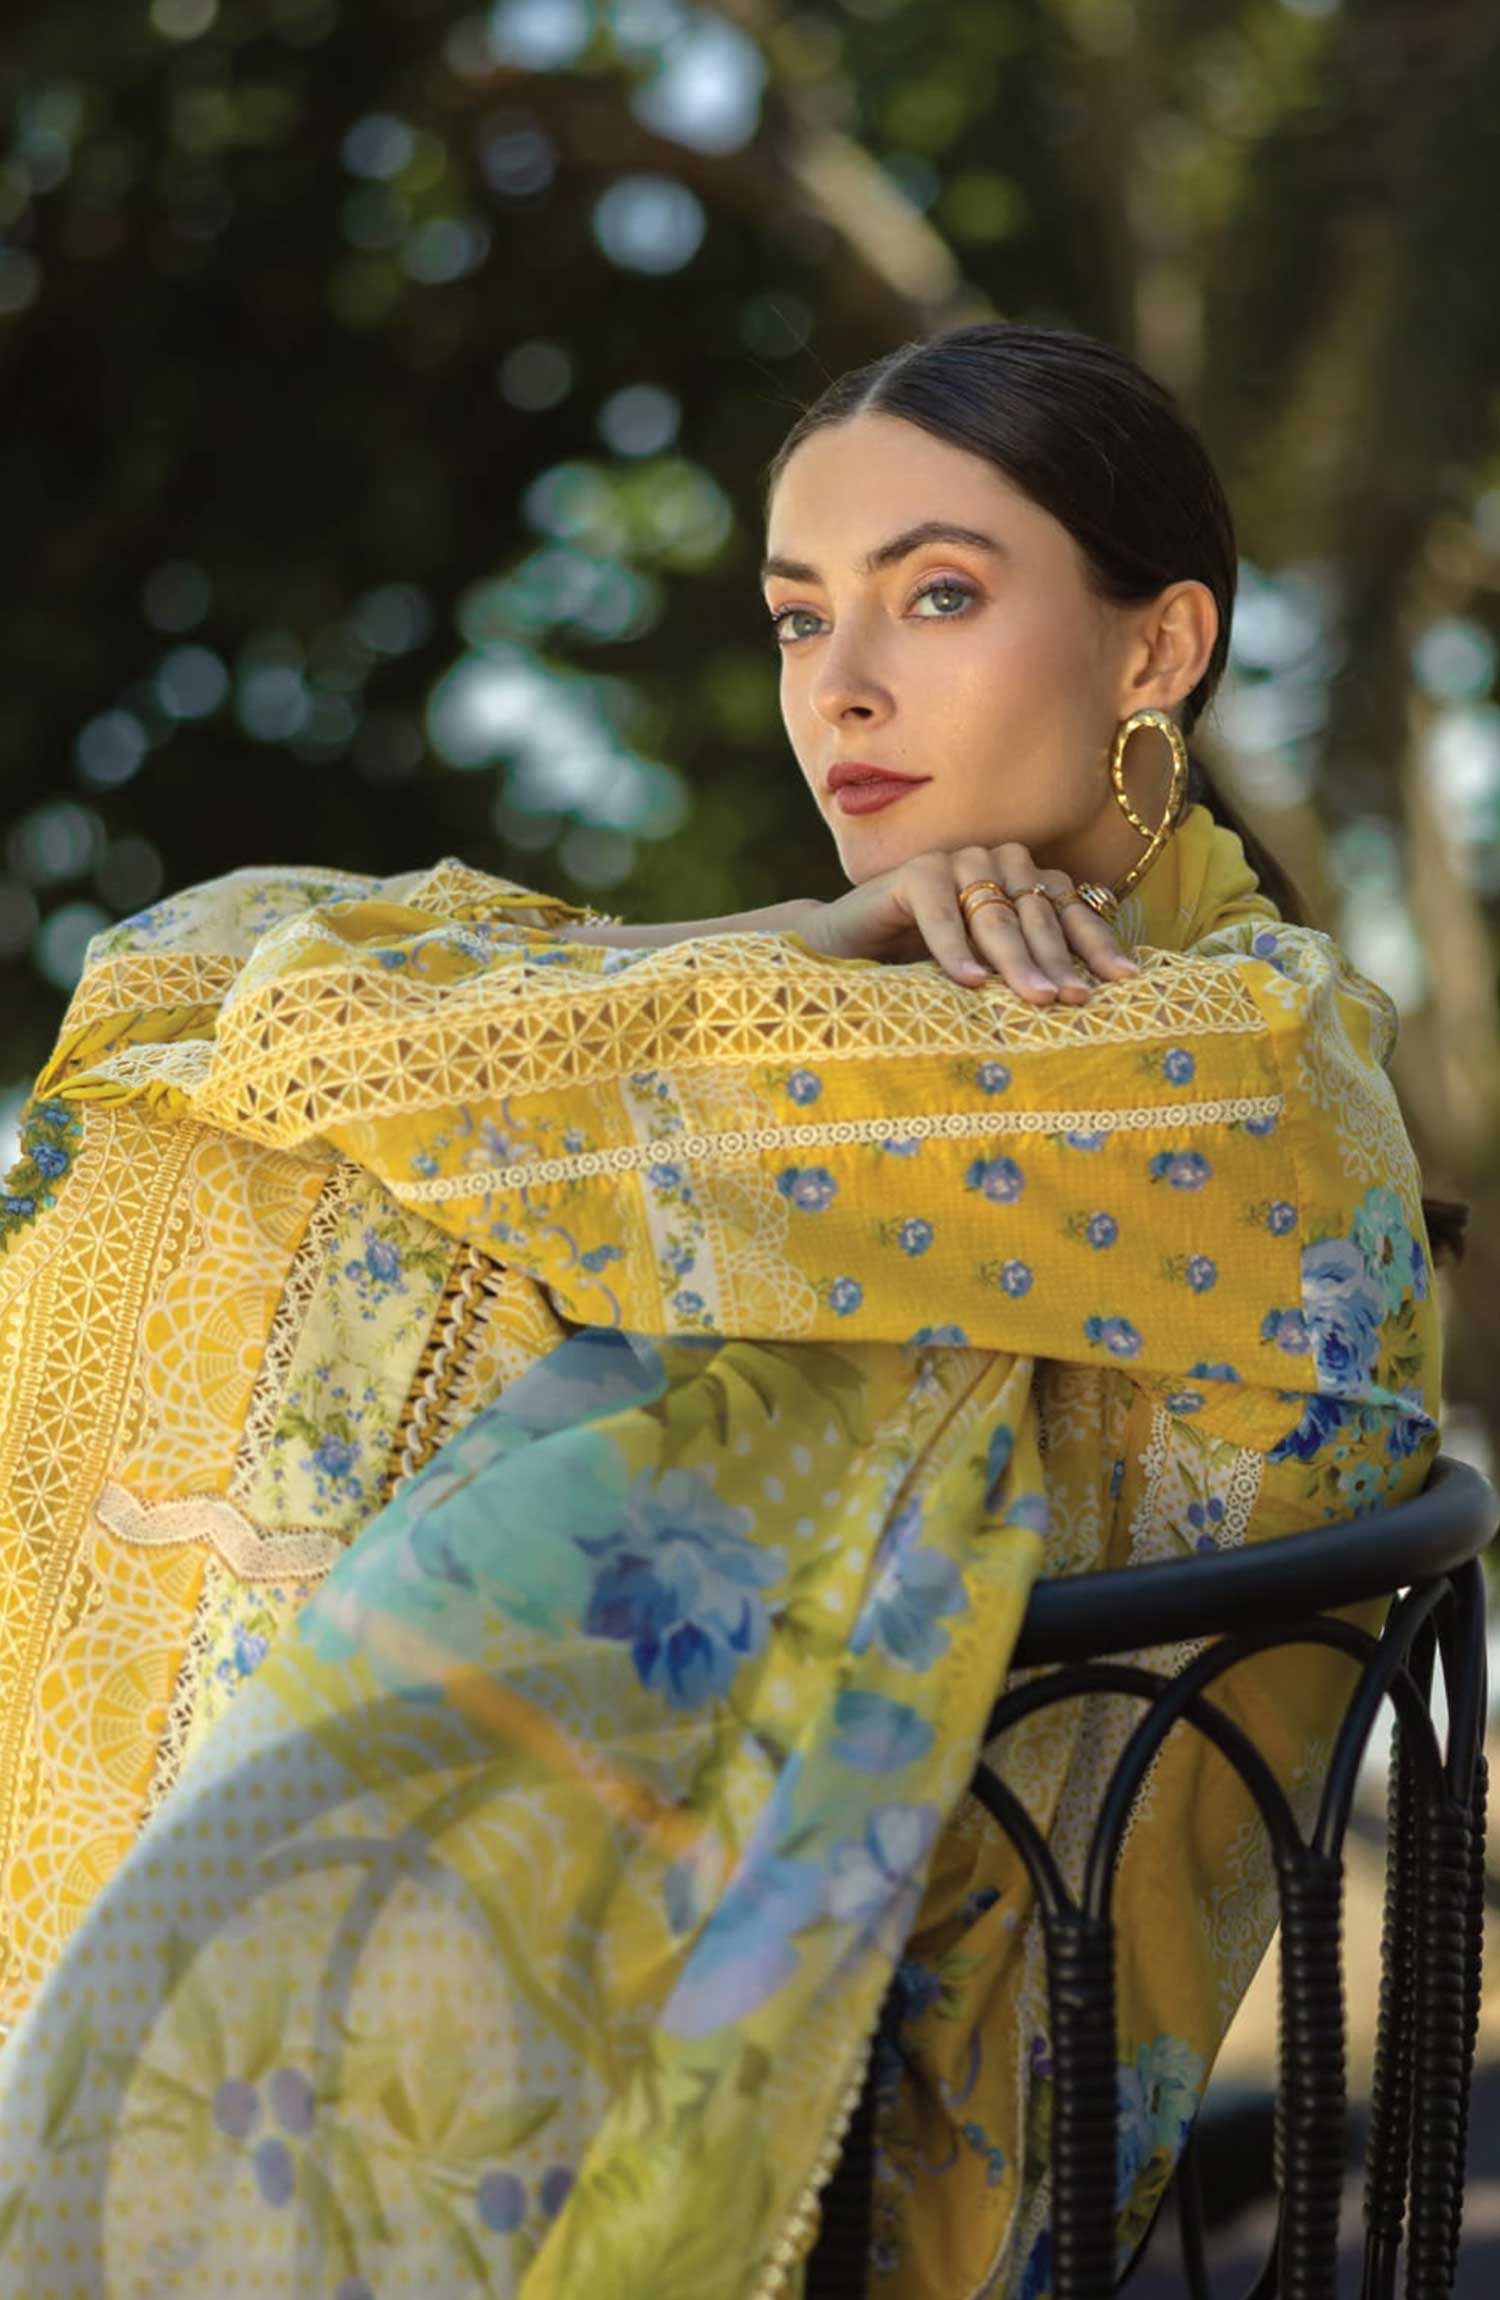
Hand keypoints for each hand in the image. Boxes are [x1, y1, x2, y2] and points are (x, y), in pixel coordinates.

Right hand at [795, 845, 1140, 1002]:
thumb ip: (1026, 969)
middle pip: (1037, 915)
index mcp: (1023, 882)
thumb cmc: (921, 967)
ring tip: (1035, 998)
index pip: (1071, 909)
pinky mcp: (916, 872)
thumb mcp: (986, 970)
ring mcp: (957, 862)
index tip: (1125, 980)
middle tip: (1072, 998)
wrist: (847, 951)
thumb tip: (1087, 1000)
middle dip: (1057, 960)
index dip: (1097, 944)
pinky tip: (971, 983)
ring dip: (1016, 959)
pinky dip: (957, 950)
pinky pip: (943, 914)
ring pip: (996, 914)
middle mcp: (997, 864)